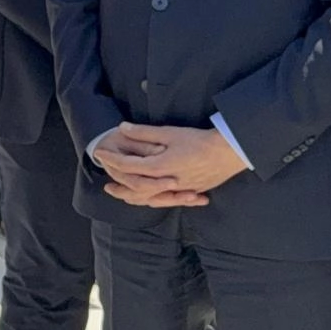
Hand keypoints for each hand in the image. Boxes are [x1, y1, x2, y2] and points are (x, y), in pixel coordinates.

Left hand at [109, 121, 247, 199]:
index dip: (111, 159)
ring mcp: (179, 190)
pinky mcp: (190, 192)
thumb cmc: (200, 140)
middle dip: (118, 187)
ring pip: (150, 199)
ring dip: (134, 197)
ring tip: (124, 196)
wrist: (231, 152)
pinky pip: (167, 201)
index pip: (127, 166)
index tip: (99, 153)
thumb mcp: (170, 132)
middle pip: (135, 189)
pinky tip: (151, 199)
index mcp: (159, 167)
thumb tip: (122, 128)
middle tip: (105, 185)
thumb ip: (144, 132)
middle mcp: (167, 182)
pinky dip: (154, 201)